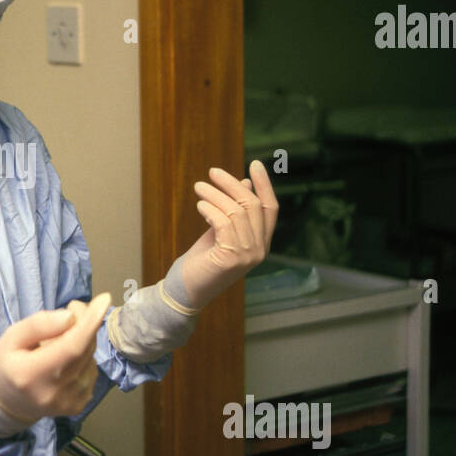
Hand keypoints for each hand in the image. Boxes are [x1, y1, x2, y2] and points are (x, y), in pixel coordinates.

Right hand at [0, 293, 110, 420]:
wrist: (7, 401)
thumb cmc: (7, 363)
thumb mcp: (12, 337)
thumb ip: (38, 325)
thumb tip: (71, 317)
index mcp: (31, 375)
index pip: (71, 347)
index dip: (90, 323)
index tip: (104, 300)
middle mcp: (53, 393)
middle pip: (84, 349)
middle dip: (85, 323)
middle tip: (72, 310)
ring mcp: (68, 403)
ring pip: (91, 358)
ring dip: (83, 342)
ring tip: (59, 342)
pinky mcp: (78, 406)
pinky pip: (91, 371)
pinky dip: (84, 359)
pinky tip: (65, 361)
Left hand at [180, 160, 278, 308]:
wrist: (184, 291)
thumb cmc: (201, 261)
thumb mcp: (220, 232)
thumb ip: (234, 211)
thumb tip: (243, 183)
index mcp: (261, 243)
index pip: (270, 209)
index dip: (264, 185)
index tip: (255, 164)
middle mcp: (259, 250)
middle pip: (252, 205)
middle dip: (232, 184)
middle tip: (212, 172)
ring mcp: (247, 256)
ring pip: (236, 211)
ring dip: (215, 194)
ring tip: (199, 187)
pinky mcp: (230, 258)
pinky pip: (222, 222)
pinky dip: (210, 209)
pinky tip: (199, 205)